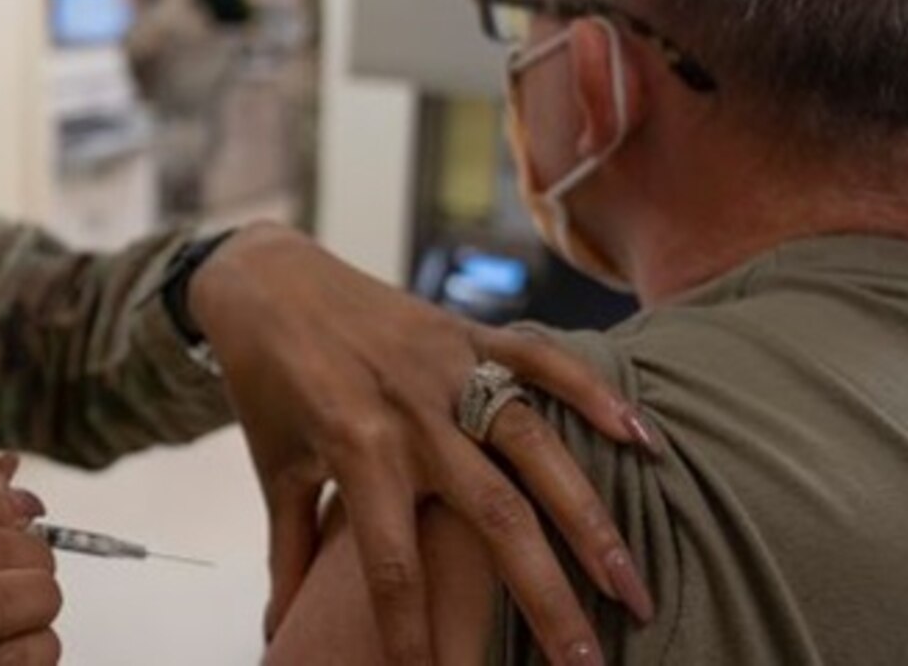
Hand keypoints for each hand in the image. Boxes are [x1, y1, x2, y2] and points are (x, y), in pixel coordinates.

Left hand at [191, 224, 659, 665]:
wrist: (263, 279)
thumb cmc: (267, 383)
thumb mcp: (275, 469)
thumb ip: (288, 551)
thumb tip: (274, 629)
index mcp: (353, 448)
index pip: (393, 561)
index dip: (414, 630)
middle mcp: (409, 409)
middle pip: (492, 515)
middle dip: (544, 596)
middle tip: (586, 664)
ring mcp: (446, 365)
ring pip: (534, 446)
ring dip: (590, 520)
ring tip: (633, 588)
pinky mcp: (467, 330)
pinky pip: (538, 359)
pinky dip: (593, 393)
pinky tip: (645, 441)